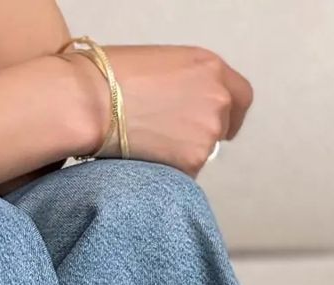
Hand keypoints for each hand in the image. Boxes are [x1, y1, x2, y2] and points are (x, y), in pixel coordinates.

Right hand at [65, 45, 252, 174]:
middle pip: (222, 127)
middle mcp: (217, 99)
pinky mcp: (193, 161)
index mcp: (211, 67)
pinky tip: (147, 154)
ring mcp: (207, 132)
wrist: (92, 101)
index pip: (241, 97)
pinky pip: (187, 173)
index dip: (231, 114)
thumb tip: (191, 107)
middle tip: (168, 136)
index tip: (222, 127)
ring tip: (149, 140)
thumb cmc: (113, 77)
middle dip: (200, 133)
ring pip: (202, 152)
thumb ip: (189, 83)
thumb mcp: (164, 64)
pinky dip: (170, 170)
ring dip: (182, 152)